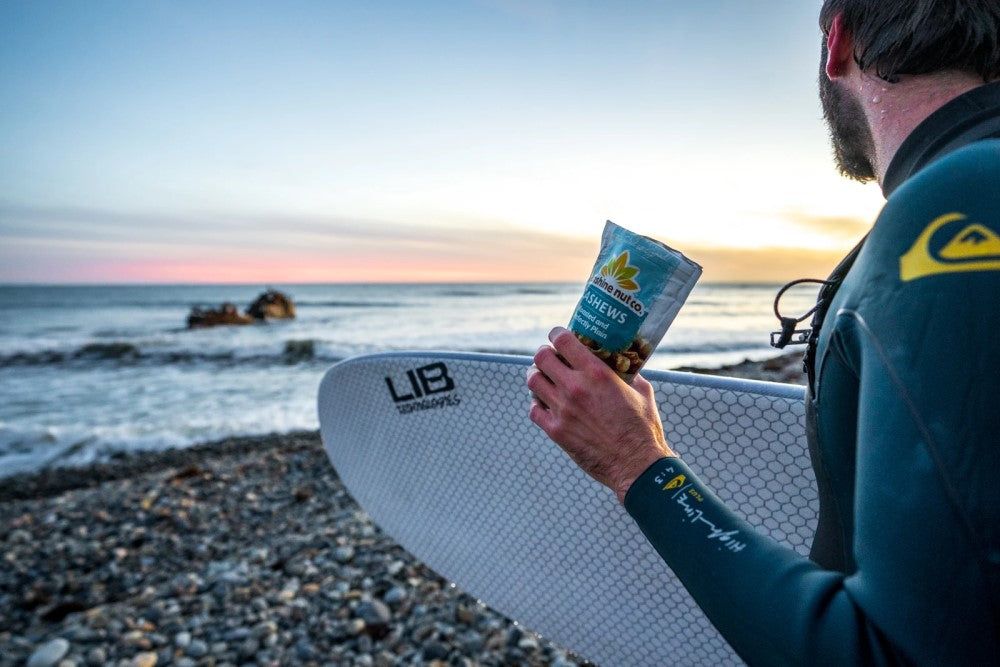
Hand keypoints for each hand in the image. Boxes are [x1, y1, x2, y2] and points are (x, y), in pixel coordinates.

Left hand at [527, 326, 675, 502]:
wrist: (637, 465)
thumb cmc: (643, 428)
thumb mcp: (642, 391)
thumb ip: (628, 374)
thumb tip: (623, 364)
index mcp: (596, 373)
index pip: (563, 340)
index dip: (557, 334)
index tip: (558, 335)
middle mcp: (575, 387)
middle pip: (541, 357)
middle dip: (545, 353)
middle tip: (551, 357)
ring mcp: (562, 410)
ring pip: (533, 381)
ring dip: (537, 375)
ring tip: (544, 377)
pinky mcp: (556, 431)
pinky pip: (534, 410)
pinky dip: (537, 403)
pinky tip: (546, 404)